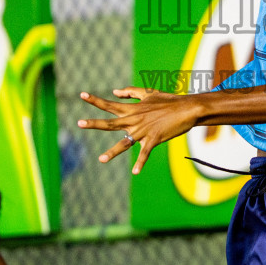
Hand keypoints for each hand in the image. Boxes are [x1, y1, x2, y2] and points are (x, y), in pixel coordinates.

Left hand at [77, 87, 200, 173]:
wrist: (186, 109)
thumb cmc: (167, 101)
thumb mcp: (148, 93)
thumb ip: (130, 93)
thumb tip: (114, 92)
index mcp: (132, 109)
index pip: (110, 105)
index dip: (95, 100)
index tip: (82, 95)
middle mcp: (135, 120)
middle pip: (111, 123)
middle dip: (94, 123)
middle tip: (79, 123)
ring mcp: (143, 131)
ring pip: (125, 143)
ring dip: (112, 152)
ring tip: (101, 160)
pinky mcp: (154, 139)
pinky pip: (145, 153)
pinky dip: (141, 162)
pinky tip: (135, 172)